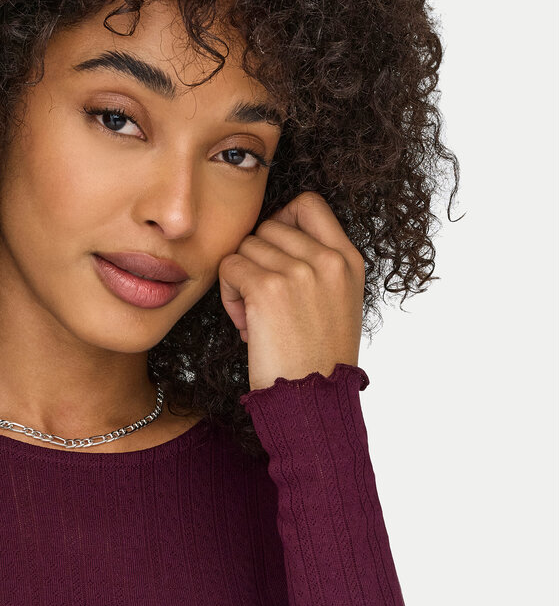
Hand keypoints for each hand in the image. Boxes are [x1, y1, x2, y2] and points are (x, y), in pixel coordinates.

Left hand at [218, 191, 365, 391]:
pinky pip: (229, 267)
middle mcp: (328, 259)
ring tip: (257, 317)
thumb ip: (320, 265)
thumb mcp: (339, 302)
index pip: (308, 203)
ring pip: (245, 246)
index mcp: (348, 260)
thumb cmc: (319, 359)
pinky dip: (229, 295)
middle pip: (268, 226)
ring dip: (241, 279)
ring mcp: (300, 271)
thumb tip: (275, 235)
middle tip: (265, 299)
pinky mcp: (269, 288)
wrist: (314, 401)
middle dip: (258, 259)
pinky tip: (246, 325)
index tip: (275, 254)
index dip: (282, 221)